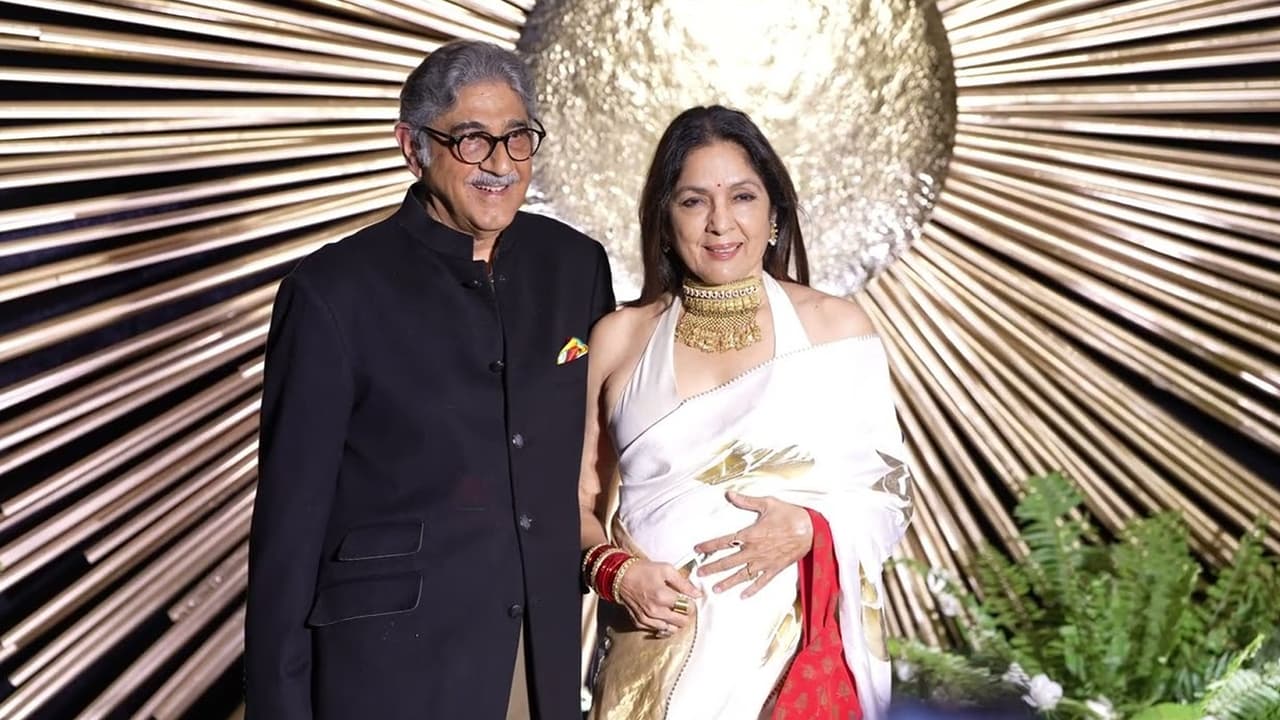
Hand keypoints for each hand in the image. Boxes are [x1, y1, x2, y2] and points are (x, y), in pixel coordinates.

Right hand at [613, 558, 701, 635]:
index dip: (691, 603)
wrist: (620, 576)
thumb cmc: (642, 571)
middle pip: (680, 622)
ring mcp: (646, 618)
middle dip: (685, 614)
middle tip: (682, 606)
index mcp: (663, 596)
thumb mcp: (666, 569)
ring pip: (670, 630)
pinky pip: (656, 631)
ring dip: (675, 623)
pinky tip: (663, 618)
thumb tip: (697, 593)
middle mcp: (655, 610)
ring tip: (673, 612)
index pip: (687, 608)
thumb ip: (683, 583)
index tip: (688, 599)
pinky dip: (663, 626)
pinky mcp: (639, 622)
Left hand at [693, 491, 812, 597]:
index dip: (709, 546)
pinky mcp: (775, 569)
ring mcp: (765, 562)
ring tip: (715, 590)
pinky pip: (762, 582)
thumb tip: (729, 493)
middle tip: (699, 574)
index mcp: (750, 534)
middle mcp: (755, 551)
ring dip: (727, 582)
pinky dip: (752, 590)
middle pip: (729, 562)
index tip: (697, 550)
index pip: (724, 541)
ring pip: (742, 575)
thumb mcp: (768, 503)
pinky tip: (743, 596)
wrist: (812, 530)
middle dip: (712, 568)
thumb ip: (746, 501)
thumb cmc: (790, 515)